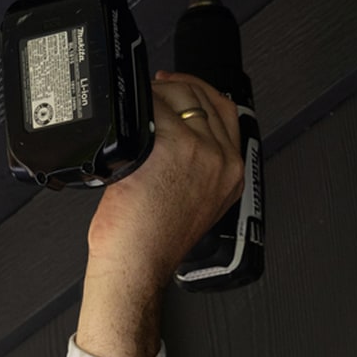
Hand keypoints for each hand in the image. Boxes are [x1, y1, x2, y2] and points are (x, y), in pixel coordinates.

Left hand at [76, 72, 245, 356]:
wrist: (135, 268)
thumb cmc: (153, 246)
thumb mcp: (192, 205)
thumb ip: (195, 170)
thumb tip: (173, 142)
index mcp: (231, 174)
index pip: (226, 111)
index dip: (201, 92)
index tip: (179, 89)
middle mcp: (220, 159)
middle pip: (204, 99)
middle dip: (176, 88)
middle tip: (153, 92)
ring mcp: (196, 150)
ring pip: (180, 99)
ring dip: (155, 95)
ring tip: (137, 107)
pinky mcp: (167, 146)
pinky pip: (152, 109)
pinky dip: (137, 108)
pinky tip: (125, 118)